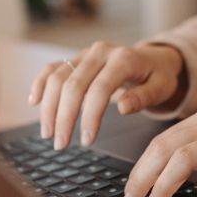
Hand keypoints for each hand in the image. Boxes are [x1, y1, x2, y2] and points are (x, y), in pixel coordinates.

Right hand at [28, 42, 184, 148]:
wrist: (154, 59)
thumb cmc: (158, 76)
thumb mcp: (161, 88)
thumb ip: (144, 97)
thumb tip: (123, 107)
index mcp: (124, 58)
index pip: (100, 89)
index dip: (90, 116)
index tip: (87, 141)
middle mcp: (101, 52)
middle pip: (73, 84)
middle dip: (64, 117)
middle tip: (60, 144)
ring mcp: (85, 54)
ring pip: (58, 77)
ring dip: (49, 107)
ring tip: (48, 133)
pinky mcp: (76, 58)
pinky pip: (52, 68)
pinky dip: (40, 84)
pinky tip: (34, 102)